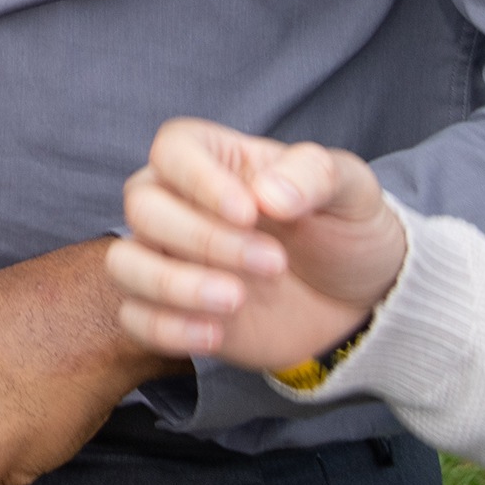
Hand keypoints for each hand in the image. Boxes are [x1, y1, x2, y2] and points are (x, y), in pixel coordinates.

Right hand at [110, 121, 404, 372]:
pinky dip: (165, 328)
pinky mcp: (173, 311)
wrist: (359, 299)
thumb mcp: (352, 190)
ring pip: (125, 262)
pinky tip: (216, 334)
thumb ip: (315, 175)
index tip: (248, 213)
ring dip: (171, 283)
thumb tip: (269, 196)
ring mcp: (170, 259)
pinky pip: (135, 318)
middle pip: (142, 207)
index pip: (173, 150)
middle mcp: (177, 203)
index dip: (199, 179)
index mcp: (214, 160)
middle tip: (273, 264)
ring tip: (236, 300)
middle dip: (202, 239)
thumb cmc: (345, 230)